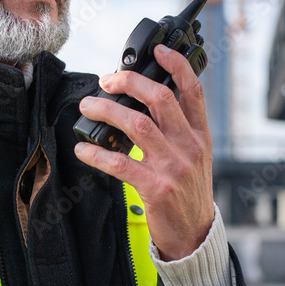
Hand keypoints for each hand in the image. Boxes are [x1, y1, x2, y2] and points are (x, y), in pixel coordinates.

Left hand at [75, 44, 214, 260]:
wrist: (195, 234)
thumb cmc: (188, 193)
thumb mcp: (195, 158)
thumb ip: (178, 131)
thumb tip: (146, 103)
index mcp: (200, 136)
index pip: (193, 91)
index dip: (176, 66)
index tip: (158, 50)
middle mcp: (190, 147)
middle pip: (161, 99)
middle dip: (130, 82)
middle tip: (106, 81)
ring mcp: (174, 167)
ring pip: (138, 125)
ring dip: (108, 111)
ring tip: (88, 107)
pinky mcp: (156, 188)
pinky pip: (120, 163)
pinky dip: (98, 153)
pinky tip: (84, 149)